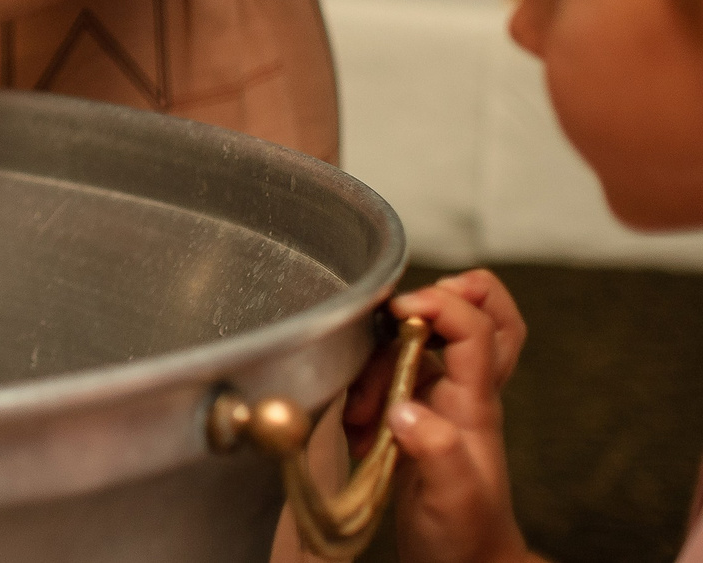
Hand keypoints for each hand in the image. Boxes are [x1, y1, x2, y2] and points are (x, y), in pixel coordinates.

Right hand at [363, 272, 534, 562]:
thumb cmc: (465, 538)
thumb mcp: (454, 499)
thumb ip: (437, 452)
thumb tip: (404, 409)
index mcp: (476, 405)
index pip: (478, 330)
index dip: (443, 306)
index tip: (399, 312)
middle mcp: (463, 395)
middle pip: (481, 317)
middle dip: (444, 298)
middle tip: (401, 313)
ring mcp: (440, 403)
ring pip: (419, 346)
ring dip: (379, 362)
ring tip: (362, 412)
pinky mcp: (414, 417)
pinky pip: (391, 376)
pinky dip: (365, 390)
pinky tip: (357, 430)